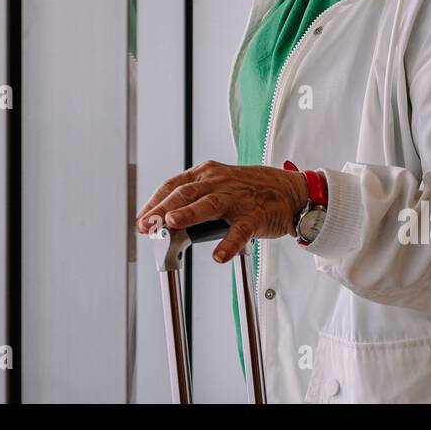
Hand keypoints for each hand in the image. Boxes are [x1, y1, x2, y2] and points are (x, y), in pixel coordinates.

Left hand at [134, 161, 308, 262]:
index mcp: (207, 174)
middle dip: (162, 209)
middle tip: (147, 224)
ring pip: (210, 204)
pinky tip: (219, 255)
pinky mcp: (255, 216)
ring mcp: (237, 199)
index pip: (173, 185)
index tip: (141, 218)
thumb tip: (163, 221)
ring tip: (172, 223)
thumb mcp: (218, 186)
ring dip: (189, 213)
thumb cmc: (249, 190)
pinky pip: (240, 231)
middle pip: (186, 192)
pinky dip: (229, 243)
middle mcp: (219, 182)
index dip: (154, 202)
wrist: (289, 191)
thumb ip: (194, 199)